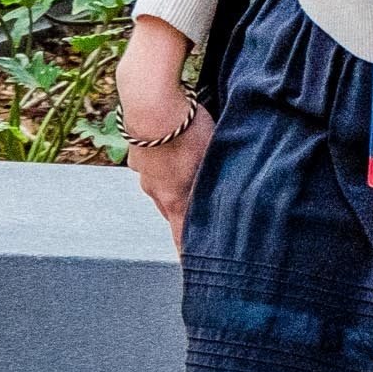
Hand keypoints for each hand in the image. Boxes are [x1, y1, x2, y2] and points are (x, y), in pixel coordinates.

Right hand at [117, 18, 211, 248]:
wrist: (149, 98)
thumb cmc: (185, 129)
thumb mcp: (210, 160)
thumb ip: (219, 183)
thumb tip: (234, 204)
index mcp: (173, 199)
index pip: (182, 238)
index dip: (187, 254)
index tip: (194, 272)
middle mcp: (154, 189)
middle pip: (173, 210)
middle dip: (186, 216)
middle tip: (202, 221)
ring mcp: (142, 169)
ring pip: (163, 184)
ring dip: (176, 182)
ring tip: (190, 174)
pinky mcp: (138, 148)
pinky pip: (155, 162)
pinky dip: (166, 160)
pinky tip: (175, 148)